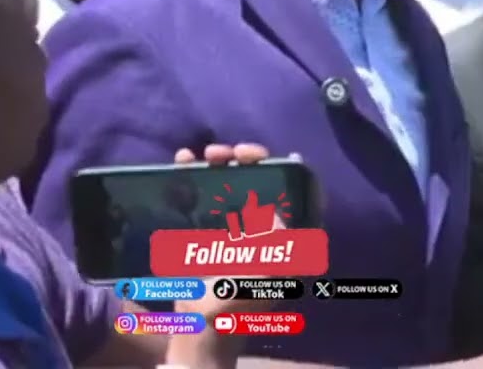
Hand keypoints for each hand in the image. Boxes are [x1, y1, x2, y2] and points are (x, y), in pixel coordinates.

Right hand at [168, 143, 277, 367]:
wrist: (201, 327)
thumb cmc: (237, 303)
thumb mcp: (260, 274)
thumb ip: (272, 247)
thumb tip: (276, 212)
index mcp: (288, 235)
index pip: (300, 191)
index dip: (290, 169)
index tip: (266, 158)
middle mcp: (265, 224)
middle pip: (263, 179)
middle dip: (247, 160)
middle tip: (228, 154)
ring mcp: (237, 223)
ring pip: (234, 181)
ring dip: (221, 163)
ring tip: (204, 156)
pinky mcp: (209, 227)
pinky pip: (204, 194)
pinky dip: (194, 175)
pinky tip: (182, 162)